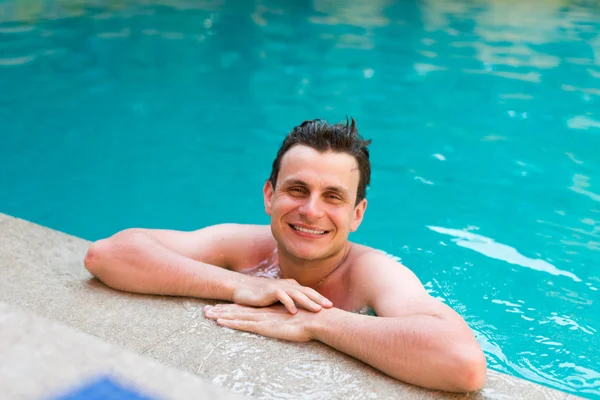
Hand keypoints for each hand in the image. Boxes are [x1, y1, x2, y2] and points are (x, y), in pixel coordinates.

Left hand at [204, 303, 320, 341]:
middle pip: (238, 310)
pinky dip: (230, 323)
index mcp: (270, 312)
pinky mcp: (264, 325)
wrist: (316, 320)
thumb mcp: (296, 319)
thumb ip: (289, 319)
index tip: (221, 308)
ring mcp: (263, 318)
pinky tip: (219, 322)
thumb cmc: (310, 321)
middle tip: (206, 309)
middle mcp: (264, 313)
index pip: (248, 309)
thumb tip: (290, 322)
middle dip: (221, 310)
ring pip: (237, 316)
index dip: (234, 309)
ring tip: (206, 314)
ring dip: (221, 315)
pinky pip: (243, 324)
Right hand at [232, 277, 331, 313]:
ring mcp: (280, 287)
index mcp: (292, 287)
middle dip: (320, 299)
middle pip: (307, 292)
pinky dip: (289, 304)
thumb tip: (304, 312)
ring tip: (317, 310)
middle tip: (331, 306)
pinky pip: (282, 297)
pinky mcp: (271, 291)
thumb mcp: (280, 298)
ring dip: (308, 302)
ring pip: (297, 294)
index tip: (332, 306)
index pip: (310, 292)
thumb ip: (291, 302)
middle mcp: (288, 285)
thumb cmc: (262, 295)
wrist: (243, 288)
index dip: (321, 298)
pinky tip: (295, 312)